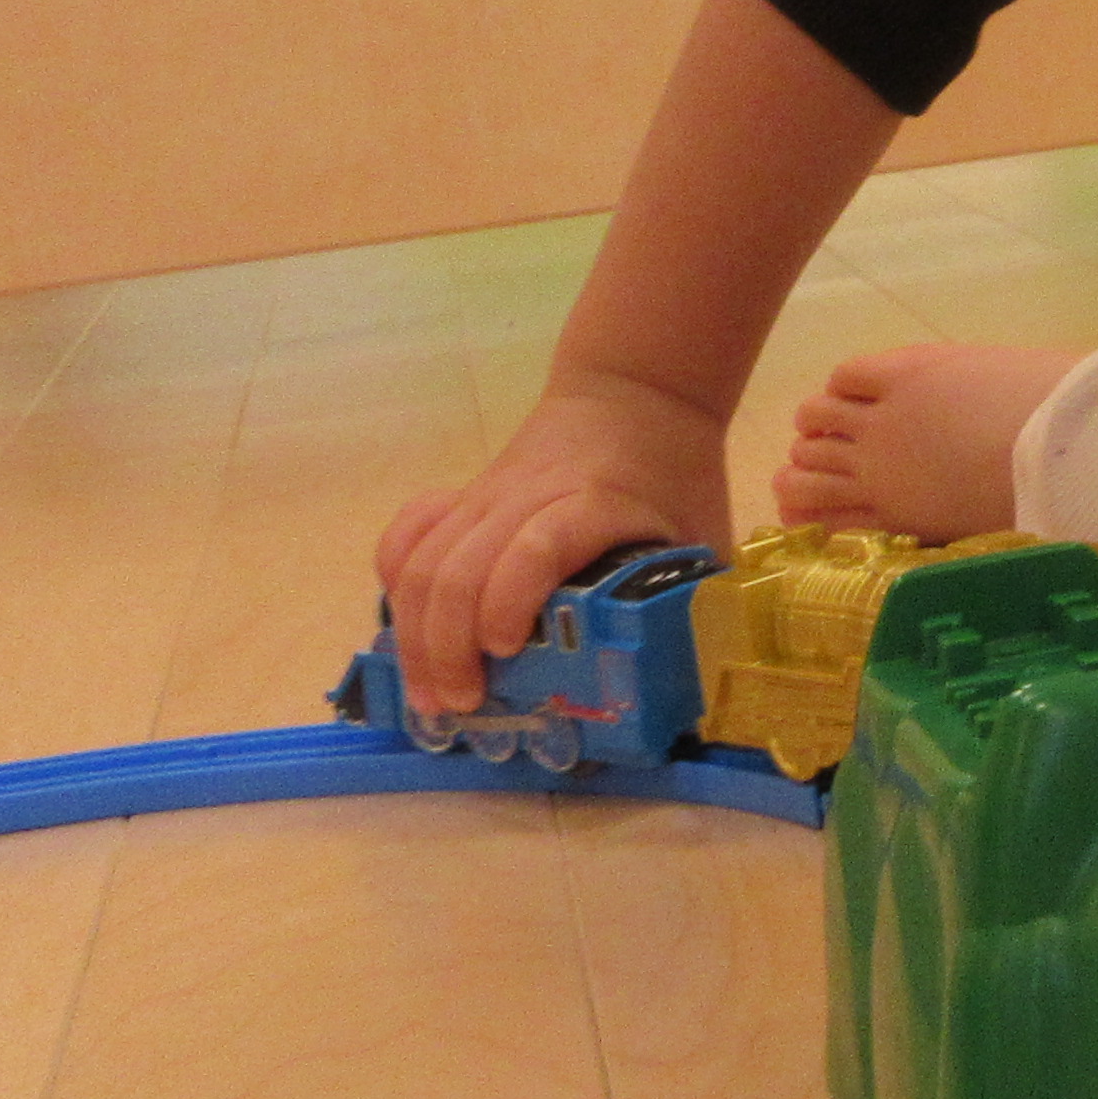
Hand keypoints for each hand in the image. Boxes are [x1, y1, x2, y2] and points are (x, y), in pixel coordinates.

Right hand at [372, 372, 728, 716]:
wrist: (639, 392)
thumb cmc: (675, 476)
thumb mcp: (702, 534)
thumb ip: (695, 603)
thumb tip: (693, 686)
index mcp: (593, 505)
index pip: (535, 547)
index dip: (510, 601)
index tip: (507, 652)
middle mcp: (526, 499)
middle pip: (461, 567)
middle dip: (447, 646)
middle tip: (461, 706)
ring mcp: (486, 496)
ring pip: (423, 559)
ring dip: (415, 633)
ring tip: (431, 693)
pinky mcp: (463, 497)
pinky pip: (410, 534)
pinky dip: (395, 580)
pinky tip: (403, 630)